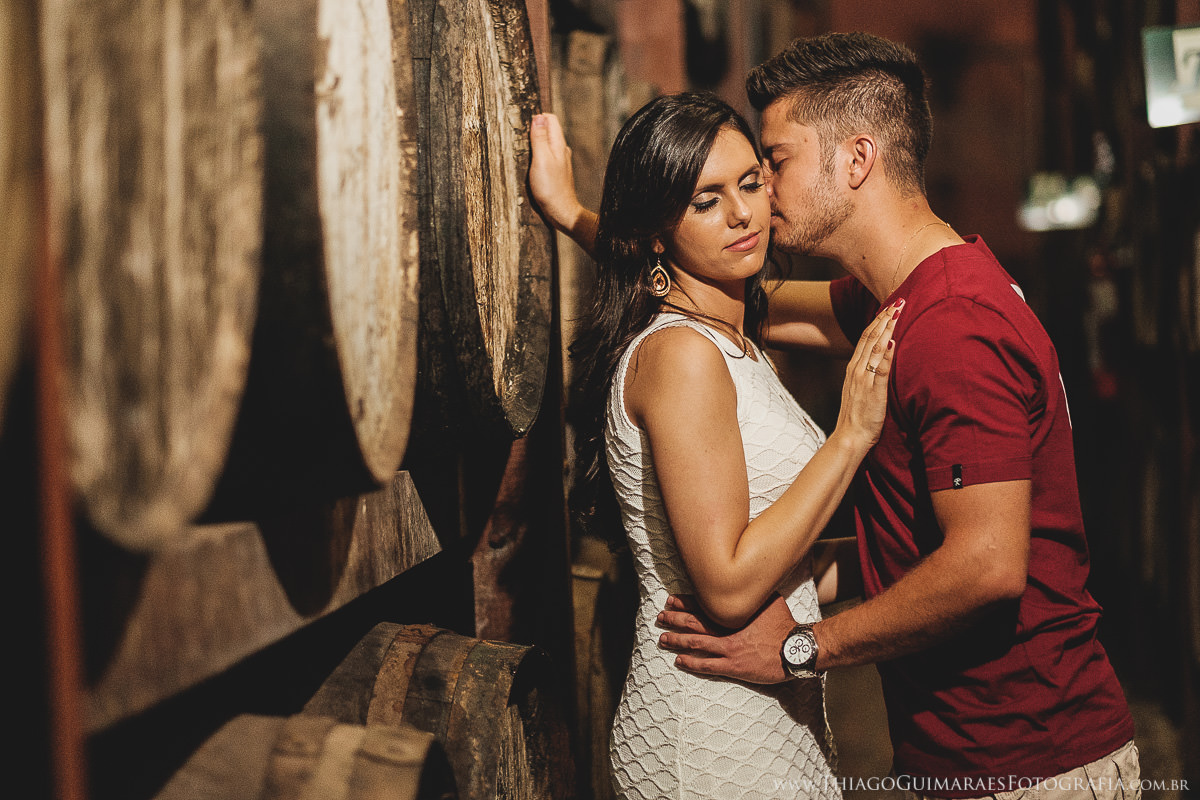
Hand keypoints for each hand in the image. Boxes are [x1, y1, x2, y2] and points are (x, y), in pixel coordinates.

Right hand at [529, 113, 582, 232]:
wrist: (561, 212)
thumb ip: (539, 139)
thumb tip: (538, 118)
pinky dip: (537, 155)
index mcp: (559, 144)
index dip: (536, 118)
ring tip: (524, 151)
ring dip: (535, 143)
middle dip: (534, 129)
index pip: (550, 119)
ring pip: (546, 143)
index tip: (524, 127)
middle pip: (548, 130)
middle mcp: (561, 150)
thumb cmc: (550, 188)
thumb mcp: (541, 160)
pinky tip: (531, 164)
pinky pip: (546, 156)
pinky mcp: (556, 171)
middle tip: (521, 139)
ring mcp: (560, 161)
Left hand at [656, 594, 796, 683]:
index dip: (684, 602)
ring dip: (677, 640)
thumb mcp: (770, 600)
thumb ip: (754, 594)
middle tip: (661, 616)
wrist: (796, 649)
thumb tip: (749, 582)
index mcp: (733, 613)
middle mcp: (727, 629)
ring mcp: (729, 649)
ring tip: (663, 638)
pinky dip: (691, 663)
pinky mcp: (734, 666)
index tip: (671, 599)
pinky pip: (707, 665)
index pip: (702, 605)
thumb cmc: (784, 624)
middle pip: (694, 623)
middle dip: (675, 619)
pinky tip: (679, 661)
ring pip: (696, 643)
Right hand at [832, 299, 901, 452]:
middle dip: (885, 318)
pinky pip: (881, 370)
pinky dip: (887, 355)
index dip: (878, 321)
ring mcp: (865, 380)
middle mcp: (858, 370)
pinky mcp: (874, 392)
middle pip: (871, 338)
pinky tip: (893, 342)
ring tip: (898, 313)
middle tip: (898, 302)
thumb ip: (868, 371)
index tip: (889, 307)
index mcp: (854, 368)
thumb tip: (881, 355)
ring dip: (887, 329)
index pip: (866, 338)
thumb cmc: (857, 415)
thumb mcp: (859, 388)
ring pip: (875, 349)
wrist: (850, 436)